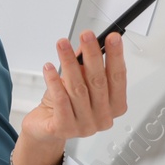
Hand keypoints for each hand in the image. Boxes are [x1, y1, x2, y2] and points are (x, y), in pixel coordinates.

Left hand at [17, 31, 127, 164]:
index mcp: (115, 106)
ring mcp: (85, 126)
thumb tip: (88, 43)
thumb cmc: (65, 105)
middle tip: (86, 35)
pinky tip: (49, 67)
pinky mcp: (65, 129)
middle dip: (92, 55)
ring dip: (69, 63)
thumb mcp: (78, 82)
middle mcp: (103, 117)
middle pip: (98, 81)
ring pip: (78, 89)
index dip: (116, 57)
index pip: (118, 78)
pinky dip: (54, 81)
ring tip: (62, 45)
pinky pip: (61, 100)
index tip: (112, 38)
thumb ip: (84, 66)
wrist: (45, 128)